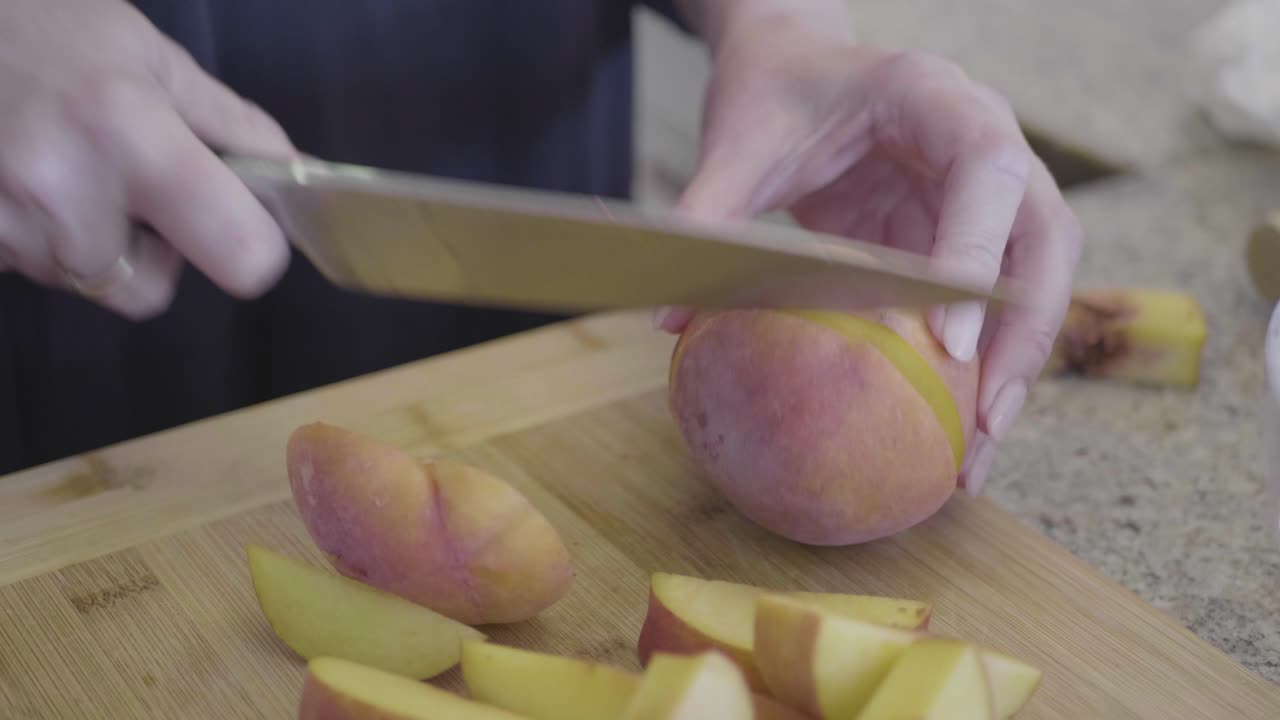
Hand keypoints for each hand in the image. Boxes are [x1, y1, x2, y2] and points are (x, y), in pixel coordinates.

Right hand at [0, 0, 296, 318]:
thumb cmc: (50, 28)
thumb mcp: (155, 59)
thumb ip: (235, 128)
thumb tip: (299, 179)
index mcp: (131, 137)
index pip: (237, 253)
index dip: (250, 248)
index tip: (241, 225)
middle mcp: (64, 191)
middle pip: (147, 291)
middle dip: (153, 253)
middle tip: (133, 188)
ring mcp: (6, 223)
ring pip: (86, 283)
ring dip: (90, 243)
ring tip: (69, 170)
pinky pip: (31, 268)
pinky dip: (41, 238)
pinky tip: (28, 179)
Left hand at [660, 10, 1082, 494]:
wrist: (794, 63)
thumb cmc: (775, 90)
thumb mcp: (738, 141)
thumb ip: (708, 214)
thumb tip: (672, 319)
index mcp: (935, 98)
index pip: (988, 170)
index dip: (979, 253)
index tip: (950, 339)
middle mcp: (984, 140)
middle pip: (1045, 237)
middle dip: (1026, 332)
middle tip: (987, 419)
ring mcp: (984, 193)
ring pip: (1036, 277)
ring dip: (1017, 364)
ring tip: (976, 454)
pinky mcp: (963, 234)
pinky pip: (992, 301)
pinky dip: (982, 362)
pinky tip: (954, 428)